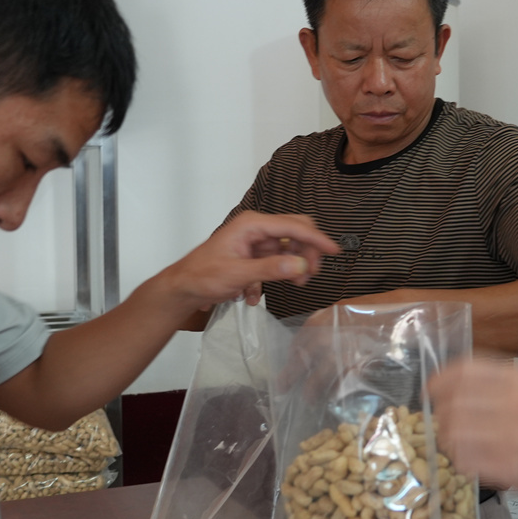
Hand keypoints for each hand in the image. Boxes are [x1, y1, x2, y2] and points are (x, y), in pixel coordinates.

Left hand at [161, 212, 338, 312]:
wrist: (183, 288)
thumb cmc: (202, 276)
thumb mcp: (238, 275)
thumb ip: (271, 269)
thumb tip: (301, 266)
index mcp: (251, 224)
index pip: (292, 226)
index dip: (315, 239)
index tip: (333, 250)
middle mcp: (255, 228)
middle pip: (294, 232)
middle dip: (307, 252)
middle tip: (312, 273)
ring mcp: (254, 241)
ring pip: (287, 248)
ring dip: (294, 266)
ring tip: (296, 283)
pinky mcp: (253, 255)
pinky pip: (275, 261)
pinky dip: (276, 274)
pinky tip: (258, 294)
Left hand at [429, 360, 517, 489]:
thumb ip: (496, 380)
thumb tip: (450, 383)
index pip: (465, 371)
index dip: (441, 379)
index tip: (430, 388)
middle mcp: (514, 403)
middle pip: (453, 403)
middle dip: (441, 413)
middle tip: (442, 421)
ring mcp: (510, 436)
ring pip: (454, 433)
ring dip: (447, 438)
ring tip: (455, 442)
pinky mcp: (507, 465)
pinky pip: (465, 459)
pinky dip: (461, 459)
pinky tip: (469, 458)